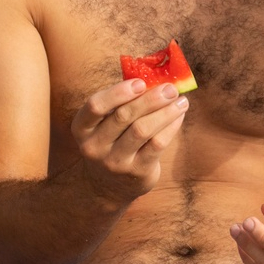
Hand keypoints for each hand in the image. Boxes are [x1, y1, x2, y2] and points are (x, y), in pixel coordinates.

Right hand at [69, 78, 188, 202]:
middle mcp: (94, 146)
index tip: (140, 82)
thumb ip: (122, 102)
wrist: (109, 185)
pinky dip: (170, 127)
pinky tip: (179, 116)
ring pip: (142, 130)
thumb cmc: (112, 141)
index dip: (118, 92)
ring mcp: (114, 162)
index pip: (95, 106)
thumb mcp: (105, 124)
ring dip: (165, 112)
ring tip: (181, 101)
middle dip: (150, 99)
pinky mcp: (136, 172)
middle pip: (123, 116)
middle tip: (170, 88)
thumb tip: (156, 77)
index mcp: (82, 128)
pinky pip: (156, 145)